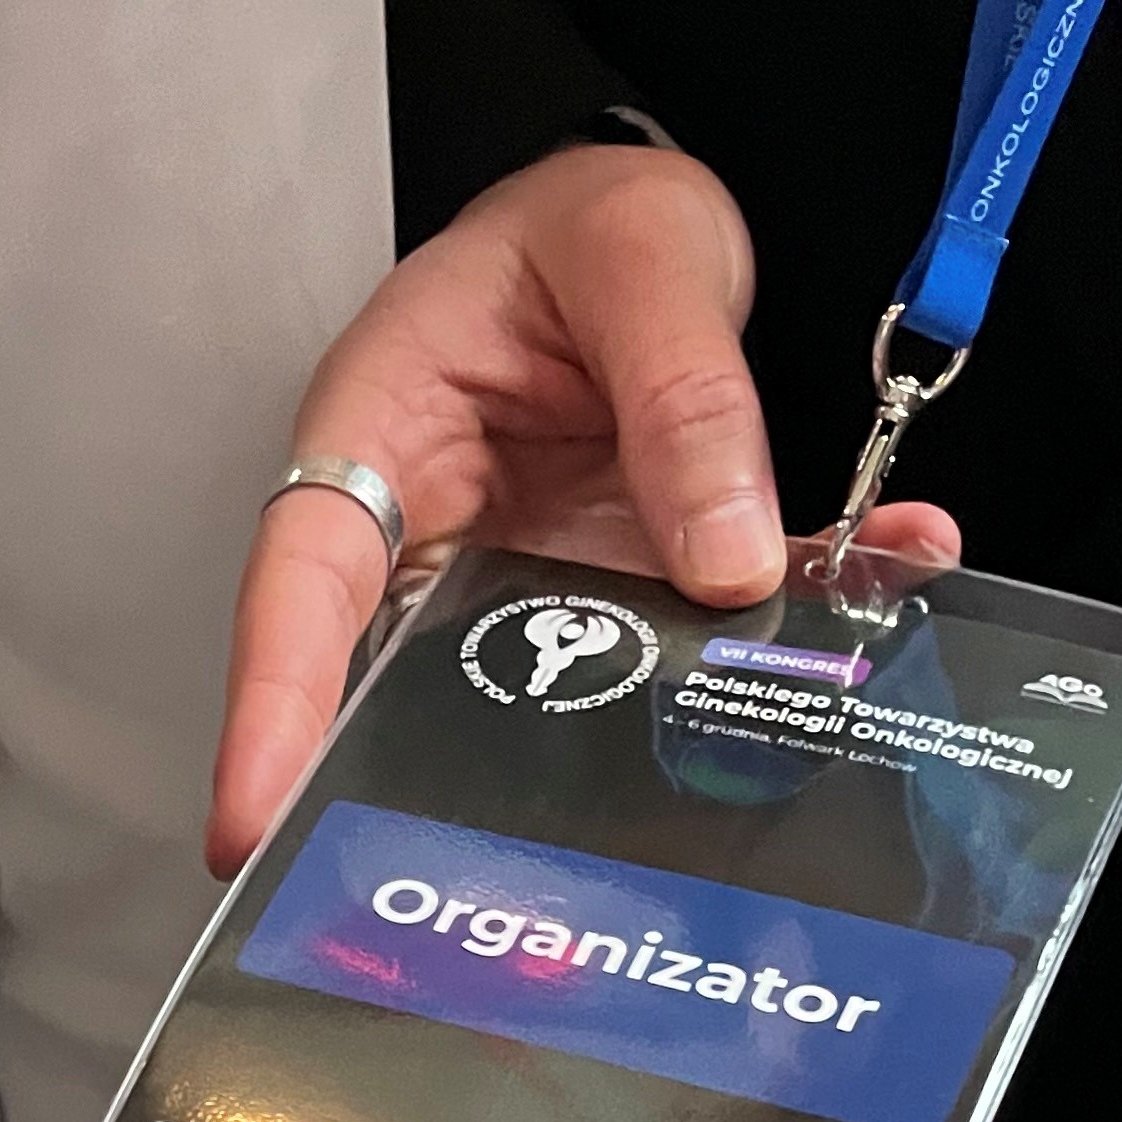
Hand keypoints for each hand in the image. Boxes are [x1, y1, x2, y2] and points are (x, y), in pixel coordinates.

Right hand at [213, 143, 962, 874]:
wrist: (660, 236)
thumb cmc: (590, 225)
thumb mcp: (636, 250)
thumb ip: (681, 390)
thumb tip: (727, 557)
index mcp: (379, 444)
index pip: (300, 592)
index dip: (273, 711)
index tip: (254, 821)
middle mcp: (443, 550)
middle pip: (410, 697)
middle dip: (437, 801)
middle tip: (468, 896)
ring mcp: (537, 605)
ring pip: (569, 712)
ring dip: (652, 744)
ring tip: (717, 781)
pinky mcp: (628, 623)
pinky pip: (695, 659)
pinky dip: (783, 651)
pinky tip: (867, 612)